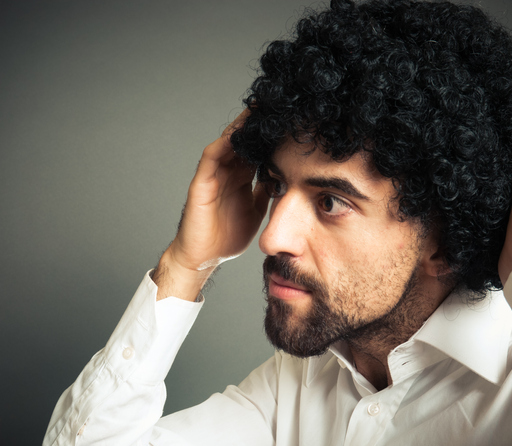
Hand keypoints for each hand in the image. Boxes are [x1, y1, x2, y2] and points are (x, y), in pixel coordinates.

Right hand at [153, 110, 268, 299]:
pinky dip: (224, 145)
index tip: (290, 121)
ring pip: (228, 143)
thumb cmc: (228, 236)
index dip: (272, 137)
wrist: (205, 257)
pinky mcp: (202, 183)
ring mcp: (215, 176)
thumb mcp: (257, 211)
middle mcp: (228, 172)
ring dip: (242, 127)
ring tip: (258, 110)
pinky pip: (211, 158)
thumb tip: (287, 180)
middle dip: (258, 123)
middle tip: (276, 104)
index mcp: (242, 178)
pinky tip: (237, 135)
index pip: (258, 150)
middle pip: (244, 141)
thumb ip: (267, 193)